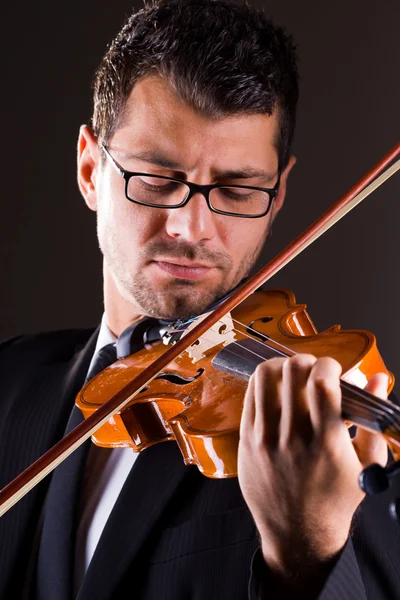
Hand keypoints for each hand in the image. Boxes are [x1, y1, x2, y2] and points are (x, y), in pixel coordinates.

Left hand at [238, 354, 387, 580]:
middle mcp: (292, 438)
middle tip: (314, 371)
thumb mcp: (366, 464)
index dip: (330, 365)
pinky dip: (265, 385)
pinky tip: (277, 391)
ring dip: (282, 366)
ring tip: (293, 375)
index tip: (335, 370)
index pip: (321, 383)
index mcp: (326, 444)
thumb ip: (373, 419)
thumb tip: (377, 379)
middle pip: (292, 372)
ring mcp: (264, 439)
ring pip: (264, 377)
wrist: (298, 535)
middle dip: (308, 361)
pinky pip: (250, 396)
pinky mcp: (245, 441)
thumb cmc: (335, 500)